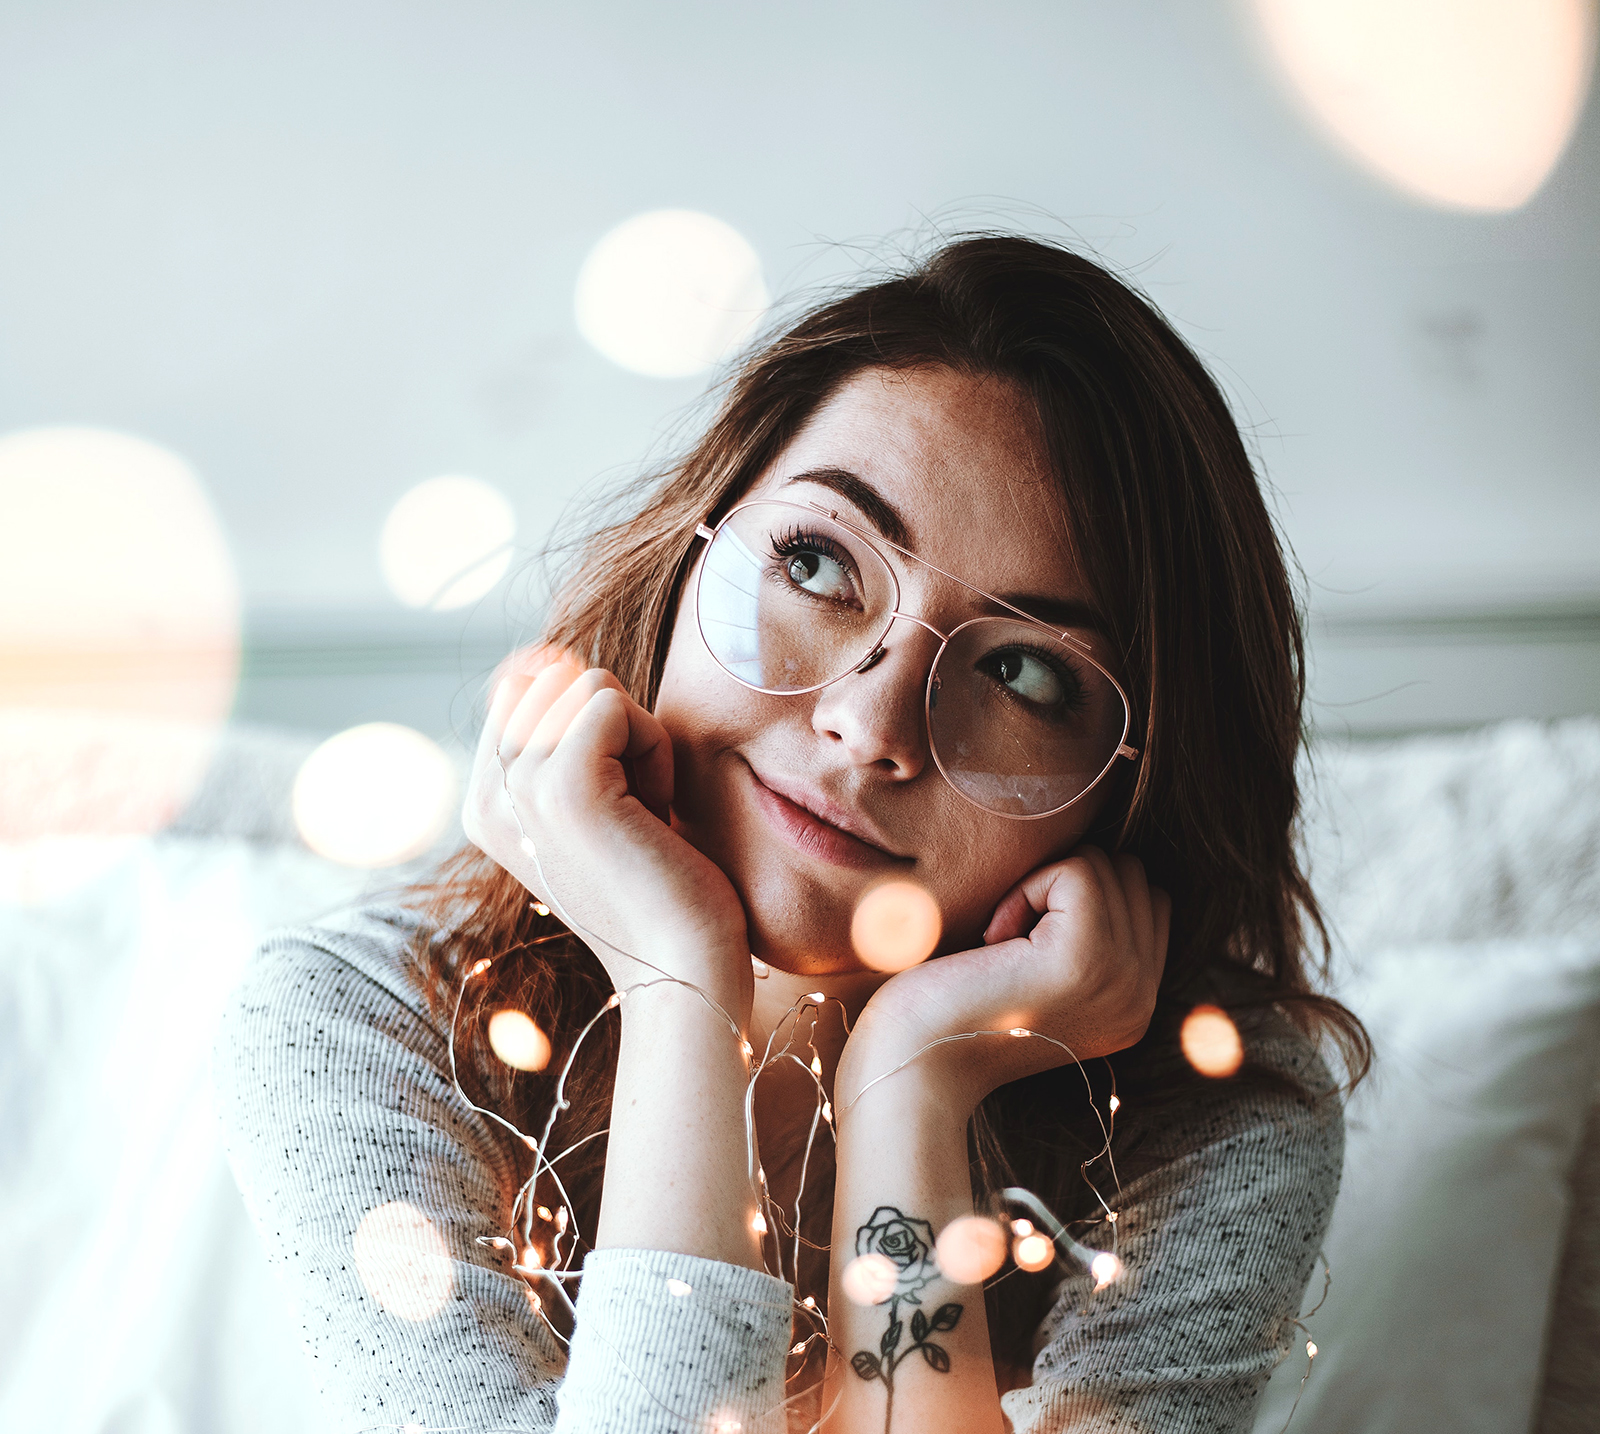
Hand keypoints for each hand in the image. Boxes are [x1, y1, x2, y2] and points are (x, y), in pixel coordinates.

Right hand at [461, 646, 751, 1011]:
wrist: (685, 966)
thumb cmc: (661, 882)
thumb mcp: (596, 800)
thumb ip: (561, 734)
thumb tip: (543, 654)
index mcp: (483, 802)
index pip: (527, 684)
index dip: (594, 728)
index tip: (616, 803)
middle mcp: (484, 795)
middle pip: (559, 676)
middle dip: (619, 729)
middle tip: (636, 811)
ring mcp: (515, 788)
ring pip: (588, 683)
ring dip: (640, 740)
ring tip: (644, 814)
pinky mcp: (561, 782)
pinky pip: (613, 703)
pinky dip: (654, 750)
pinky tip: (654, 815)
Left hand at [837, 848, 1169, 1113]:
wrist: (914, 1066)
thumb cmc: (951, 1009)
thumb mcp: (1038, 975)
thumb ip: (1085, 935)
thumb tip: (1096, 866)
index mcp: (1135, 1002)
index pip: (1147, 899)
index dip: (1079, 897)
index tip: (1022, 943)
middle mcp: (1142, 995)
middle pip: (1129, 875)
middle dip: (1063, 886)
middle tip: (1008, 944)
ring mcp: (1123, 978)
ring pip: (1104, 866)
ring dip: (1041, 887)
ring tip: (1002, 946)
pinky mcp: (1088, 958)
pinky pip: (1078, 870)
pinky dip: (1027, 888)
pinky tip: (994, 941)